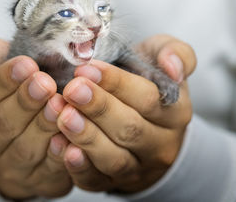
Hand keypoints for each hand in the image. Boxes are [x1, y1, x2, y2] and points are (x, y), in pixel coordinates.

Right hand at [0, 39, 71, 198]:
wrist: (25, 121)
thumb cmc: (9, 84)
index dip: (3, 80)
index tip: (27, 64)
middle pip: (1, 124)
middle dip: (25, 102)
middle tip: (45, 83)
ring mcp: (4, 166)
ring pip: (23, 149)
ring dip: (43, 126)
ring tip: (60, 105)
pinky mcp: (33, 181)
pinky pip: (47, 171)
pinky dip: (59, 155)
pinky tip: (69, 137)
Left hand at [56, 35, 195, 192]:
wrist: (147, 127)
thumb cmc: (145, 85)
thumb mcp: (159, 61)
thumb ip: (174, 53)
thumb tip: (174, 67)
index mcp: (174, 112)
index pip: (147, 98)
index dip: (116, 83)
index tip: (87, 68)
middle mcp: (159, 144)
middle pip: (130, 129)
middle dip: (98, 108)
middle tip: (72, 90)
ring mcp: (136, 167)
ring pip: (114, 158)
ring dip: (87, 138)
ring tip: (64, 117)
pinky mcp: (112, 182)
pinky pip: (96, 180)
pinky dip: (78, 167)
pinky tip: (62, 147)